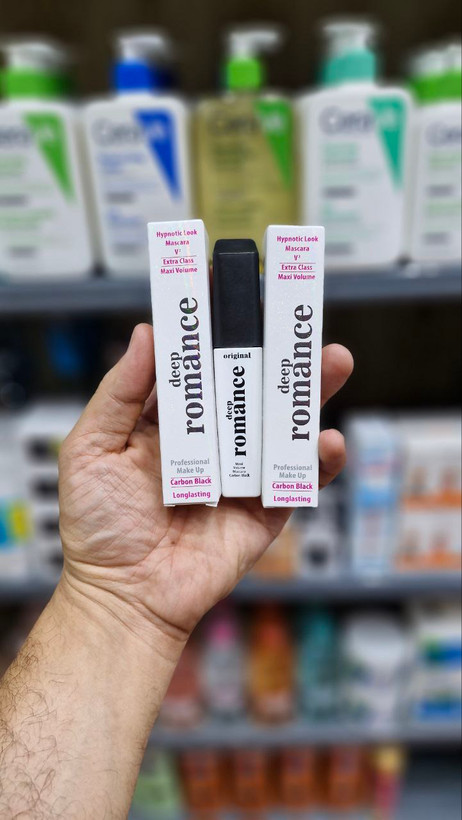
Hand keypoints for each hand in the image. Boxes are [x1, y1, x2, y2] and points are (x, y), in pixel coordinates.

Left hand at [58, 324, 352, 644]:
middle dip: (278, 354)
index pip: (202, 364)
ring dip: (309, 394)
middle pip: (252, 387)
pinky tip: (326, 440)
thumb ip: (120, 392)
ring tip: (331, 361)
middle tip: (299, 320)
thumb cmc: (99, 525)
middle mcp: (212, 440)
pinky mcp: (265, 509)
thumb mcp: (91, 447)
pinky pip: (298, 480)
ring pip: (282, 425)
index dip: (219, 330)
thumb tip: (147, 332)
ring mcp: (242, 473)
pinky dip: (319, 461)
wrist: (125, 596)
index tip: (238, 293)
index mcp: (171, 420)